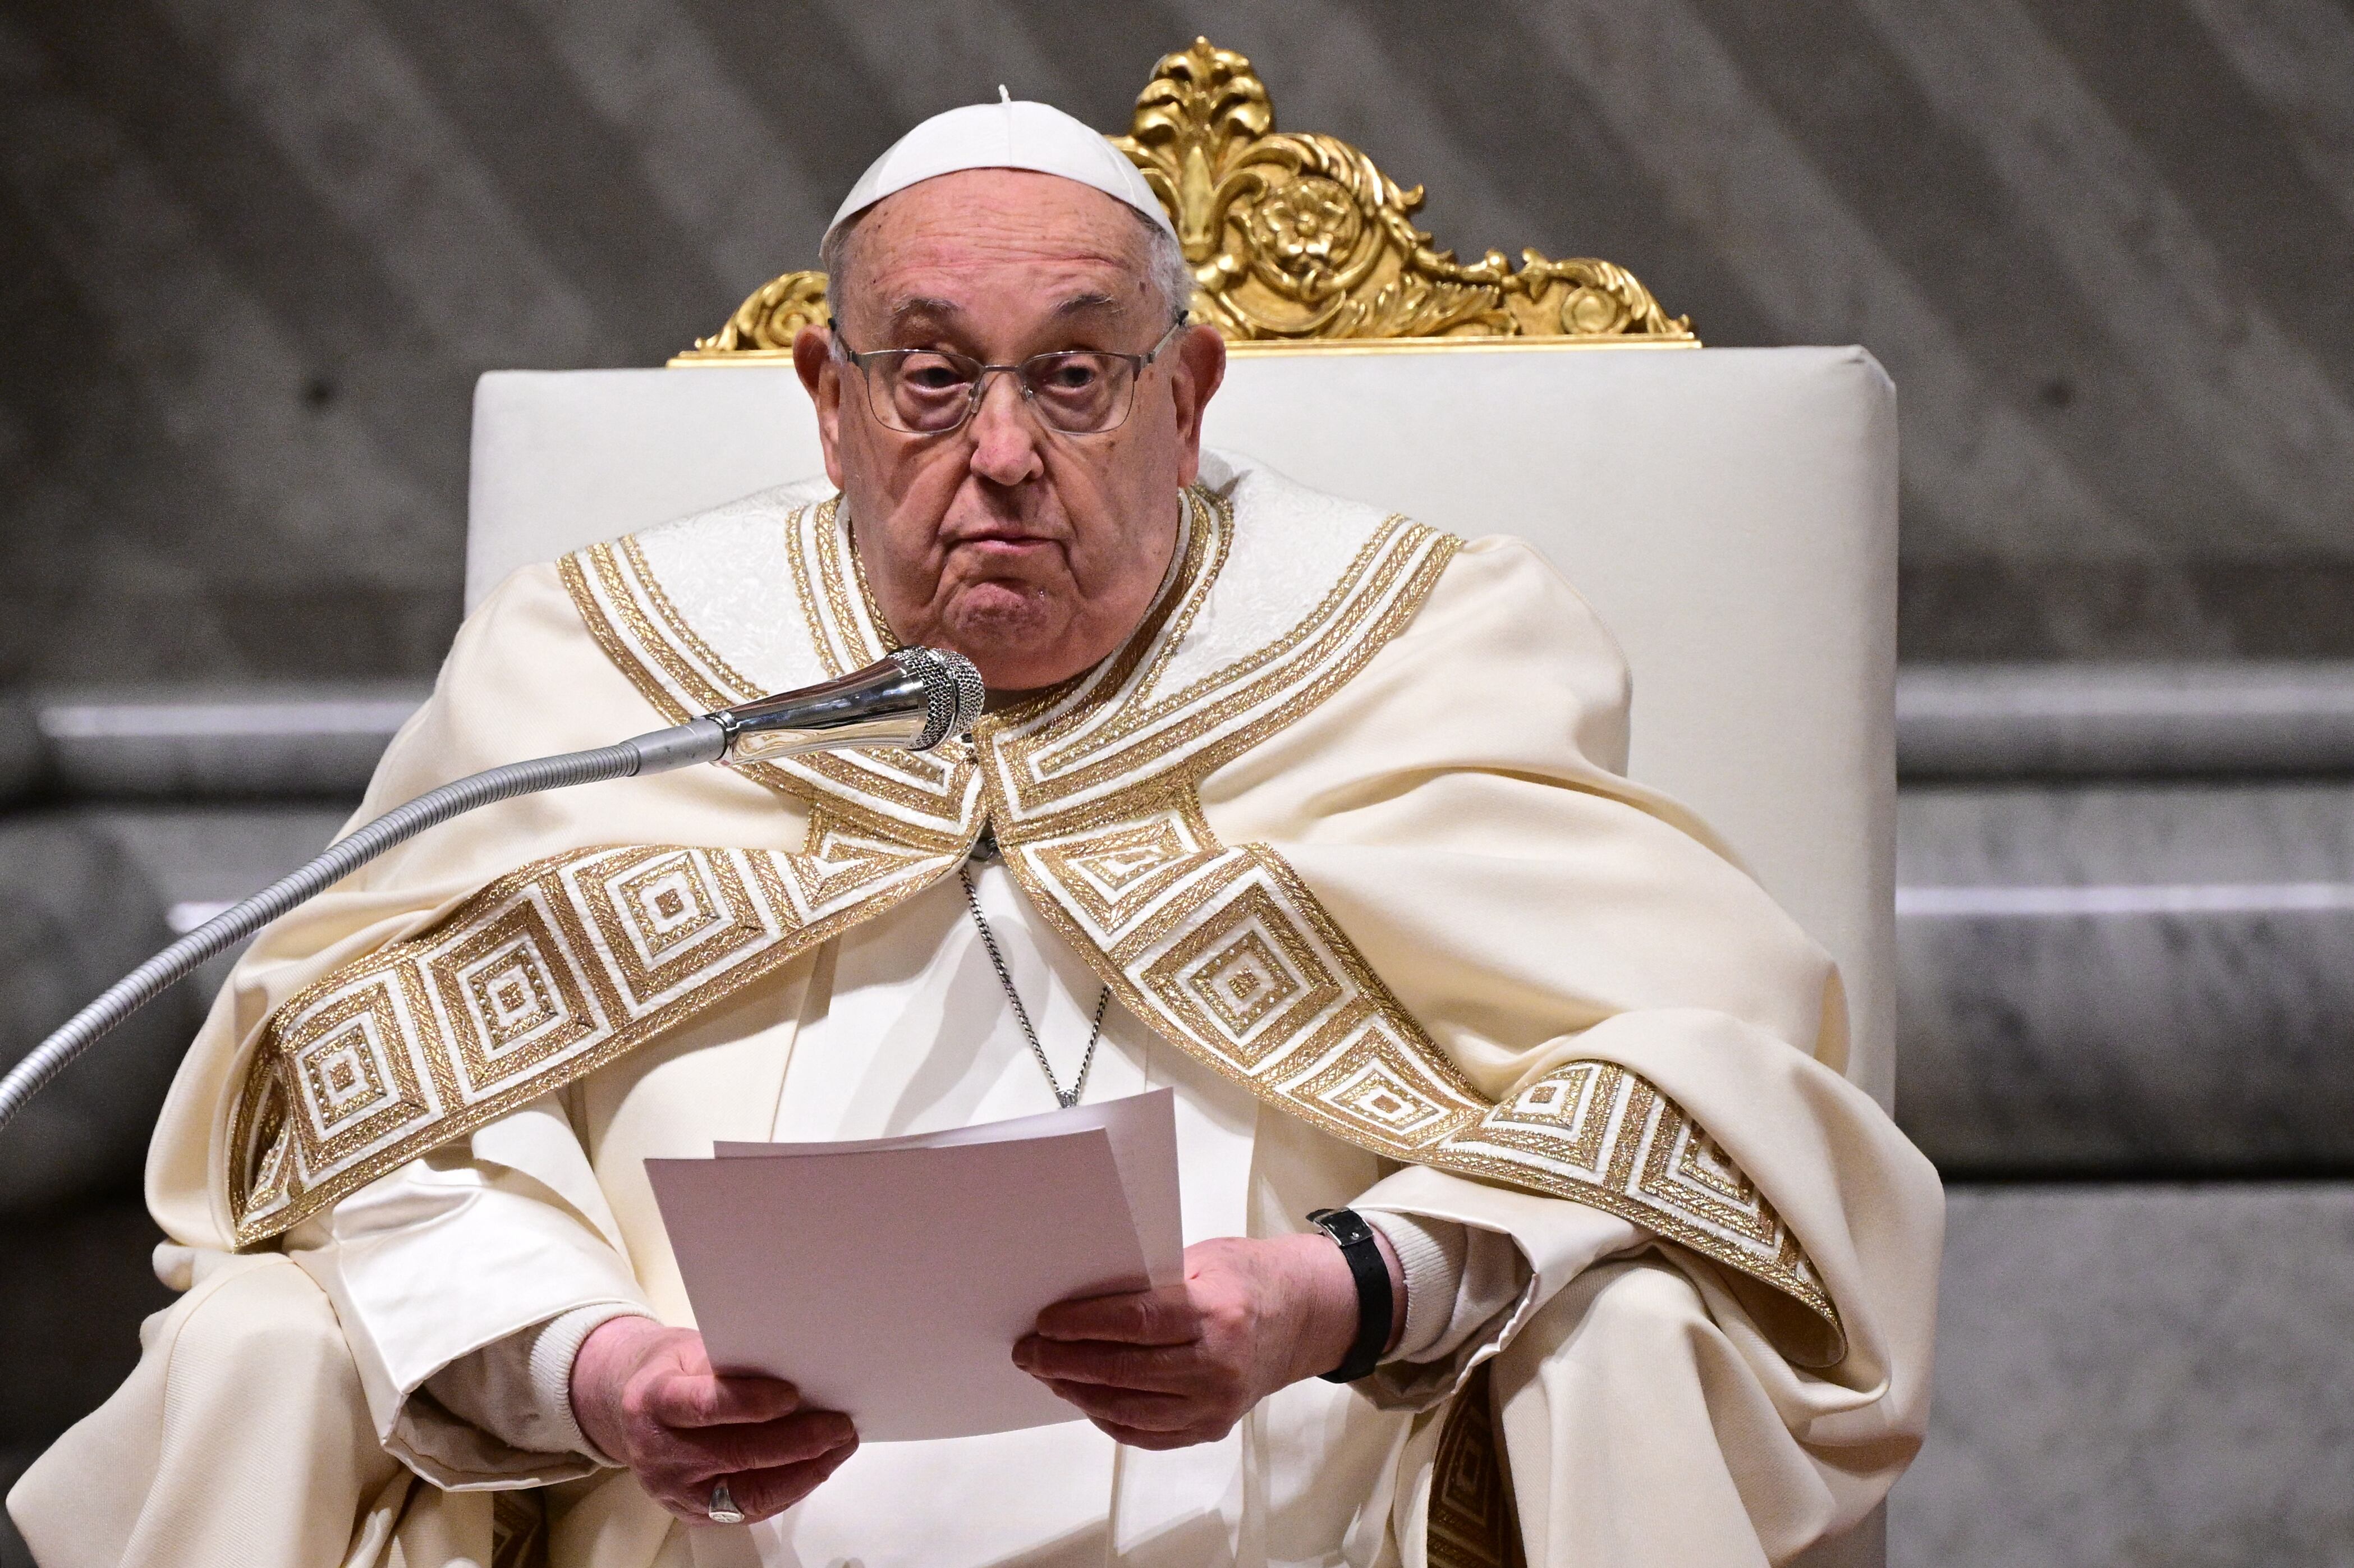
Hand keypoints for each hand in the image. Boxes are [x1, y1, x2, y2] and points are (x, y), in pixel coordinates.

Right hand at [570, 1316, 856, 1523]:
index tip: (792, 1394)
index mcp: (654, 1400)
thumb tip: (798, 1373)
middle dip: (796, 1443)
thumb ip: (734, 1364)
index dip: (751, 1403)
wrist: (629, 1406)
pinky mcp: (690, 1512)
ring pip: (745, 1494)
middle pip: (734, 1454)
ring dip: (802, 1474)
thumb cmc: (671, 1371)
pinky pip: (746, 1511)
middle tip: (838, 1426)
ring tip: (837, 1449)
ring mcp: (673, 1489)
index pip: (705, 1406)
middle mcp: (659, 1452)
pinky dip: (788, 1491)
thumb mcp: (692, 1349)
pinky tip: (814, 1470)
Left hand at [1011, 1231, 1400, 1449]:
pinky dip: (1110, 1419)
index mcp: (1216, 1313)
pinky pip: (1148, 1434)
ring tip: (1048, 1375)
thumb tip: (1084, 1300)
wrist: (1304, 1317)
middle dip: (1066, 1362)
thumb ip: (1152, 1283)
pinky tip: (1085, 1400)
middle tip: (1029, 1352)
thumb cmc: (1248, 1279)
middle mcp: (1218, 1365)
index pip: (1137, 1322)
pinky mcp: (1212, 1428)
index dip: (1084, 1325)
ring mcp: (1216, 1404)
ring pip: (1130, 1410)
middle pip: (1126, 1370)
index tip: (1045, 1322)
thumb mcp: (1203, 1260)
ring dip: (1080, 1393)